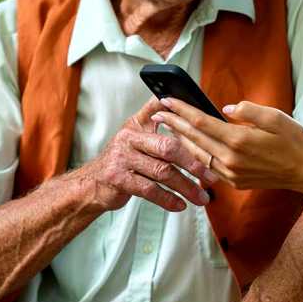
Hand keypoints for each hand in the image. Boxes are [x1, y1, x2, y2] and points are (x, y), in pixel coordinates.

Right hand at [82, 96, 216, 213]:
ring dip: (185, 187)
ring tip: (201, 198)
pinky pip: (149, 190)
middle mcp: (128, 139)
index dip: (188, 129)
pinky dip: (167, 199)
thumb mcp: (132, 133)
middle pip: (167, 148)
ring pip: (161, 172)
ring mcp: (122, 159)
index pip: (166, 123)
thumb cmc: (120, 159)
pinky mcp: (119, 180)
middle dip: (193, 164)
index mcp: (135, 126)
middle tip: (211, 178)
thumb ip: (150, 116)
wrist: (92, 183)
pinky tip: (180, 205)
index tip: (208, 142)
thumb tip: (168, 96)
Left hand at [150, 97, 302, 191]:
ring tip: (170, 127)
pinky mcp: (234, 182)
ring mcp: (231, 174)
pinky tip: (191, 145)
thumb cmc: (293, 140)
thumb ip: (247, 110)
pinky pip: (209, 166)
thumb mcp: (275, 117)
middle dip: (174, 124)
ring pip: (198, 154)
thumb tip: (224, 108)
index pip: (201, 122)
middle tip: (157, 113)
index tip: (166, 100)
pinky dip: (197, 154)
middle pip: (194, 138)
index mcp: (238, 140)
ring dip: (182, 140)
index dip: (181, 110)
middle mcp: (230, 159)